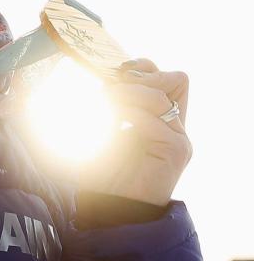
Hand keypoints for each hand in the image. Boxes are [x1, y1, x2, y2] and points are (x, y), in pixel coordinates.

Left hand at [80, 59, 191, 205]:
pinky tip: (112, 122)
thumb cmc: (103, 171)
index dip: (141, 68)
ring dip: (128, 95)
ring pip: (161, 98)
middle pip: (176, 79)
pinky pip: (154, 122)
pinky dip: (129, 115)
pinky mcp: (176, 152)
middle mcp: (175, 126)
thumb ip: (110, 105)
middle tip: (110, 90)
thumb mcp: (104, 129)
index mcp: (161, 118)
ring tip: (105, 103)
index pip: (166, 76)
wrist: (112, 208)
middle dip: (141, 78)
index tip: (113, 75)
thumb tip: (97, 77)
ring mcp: (179, 139)